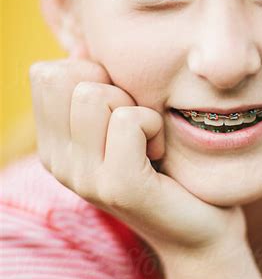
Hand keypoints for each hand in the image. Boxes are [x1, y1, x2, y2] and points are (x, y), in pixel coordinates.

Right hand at [28, 52, 246, 262]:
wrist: (200, 232)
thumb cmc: (168, 168)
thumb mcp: (123, 123)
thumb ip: (99, 88)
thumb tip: (83, 46)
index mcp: (53, 146)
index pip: (45, 74)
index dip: (90, 74)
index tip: (119, 107)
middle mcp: (58, 164)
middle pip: (67, 78)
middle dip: (112, 87)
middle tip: (137, 125)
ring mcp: (83, 178)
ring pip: (94, 95)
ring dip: (135, 107)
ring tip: (148, 141)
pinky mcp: (118, 186)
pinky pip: (130, 120)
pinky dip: (154, 125)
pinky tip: (160, 154)